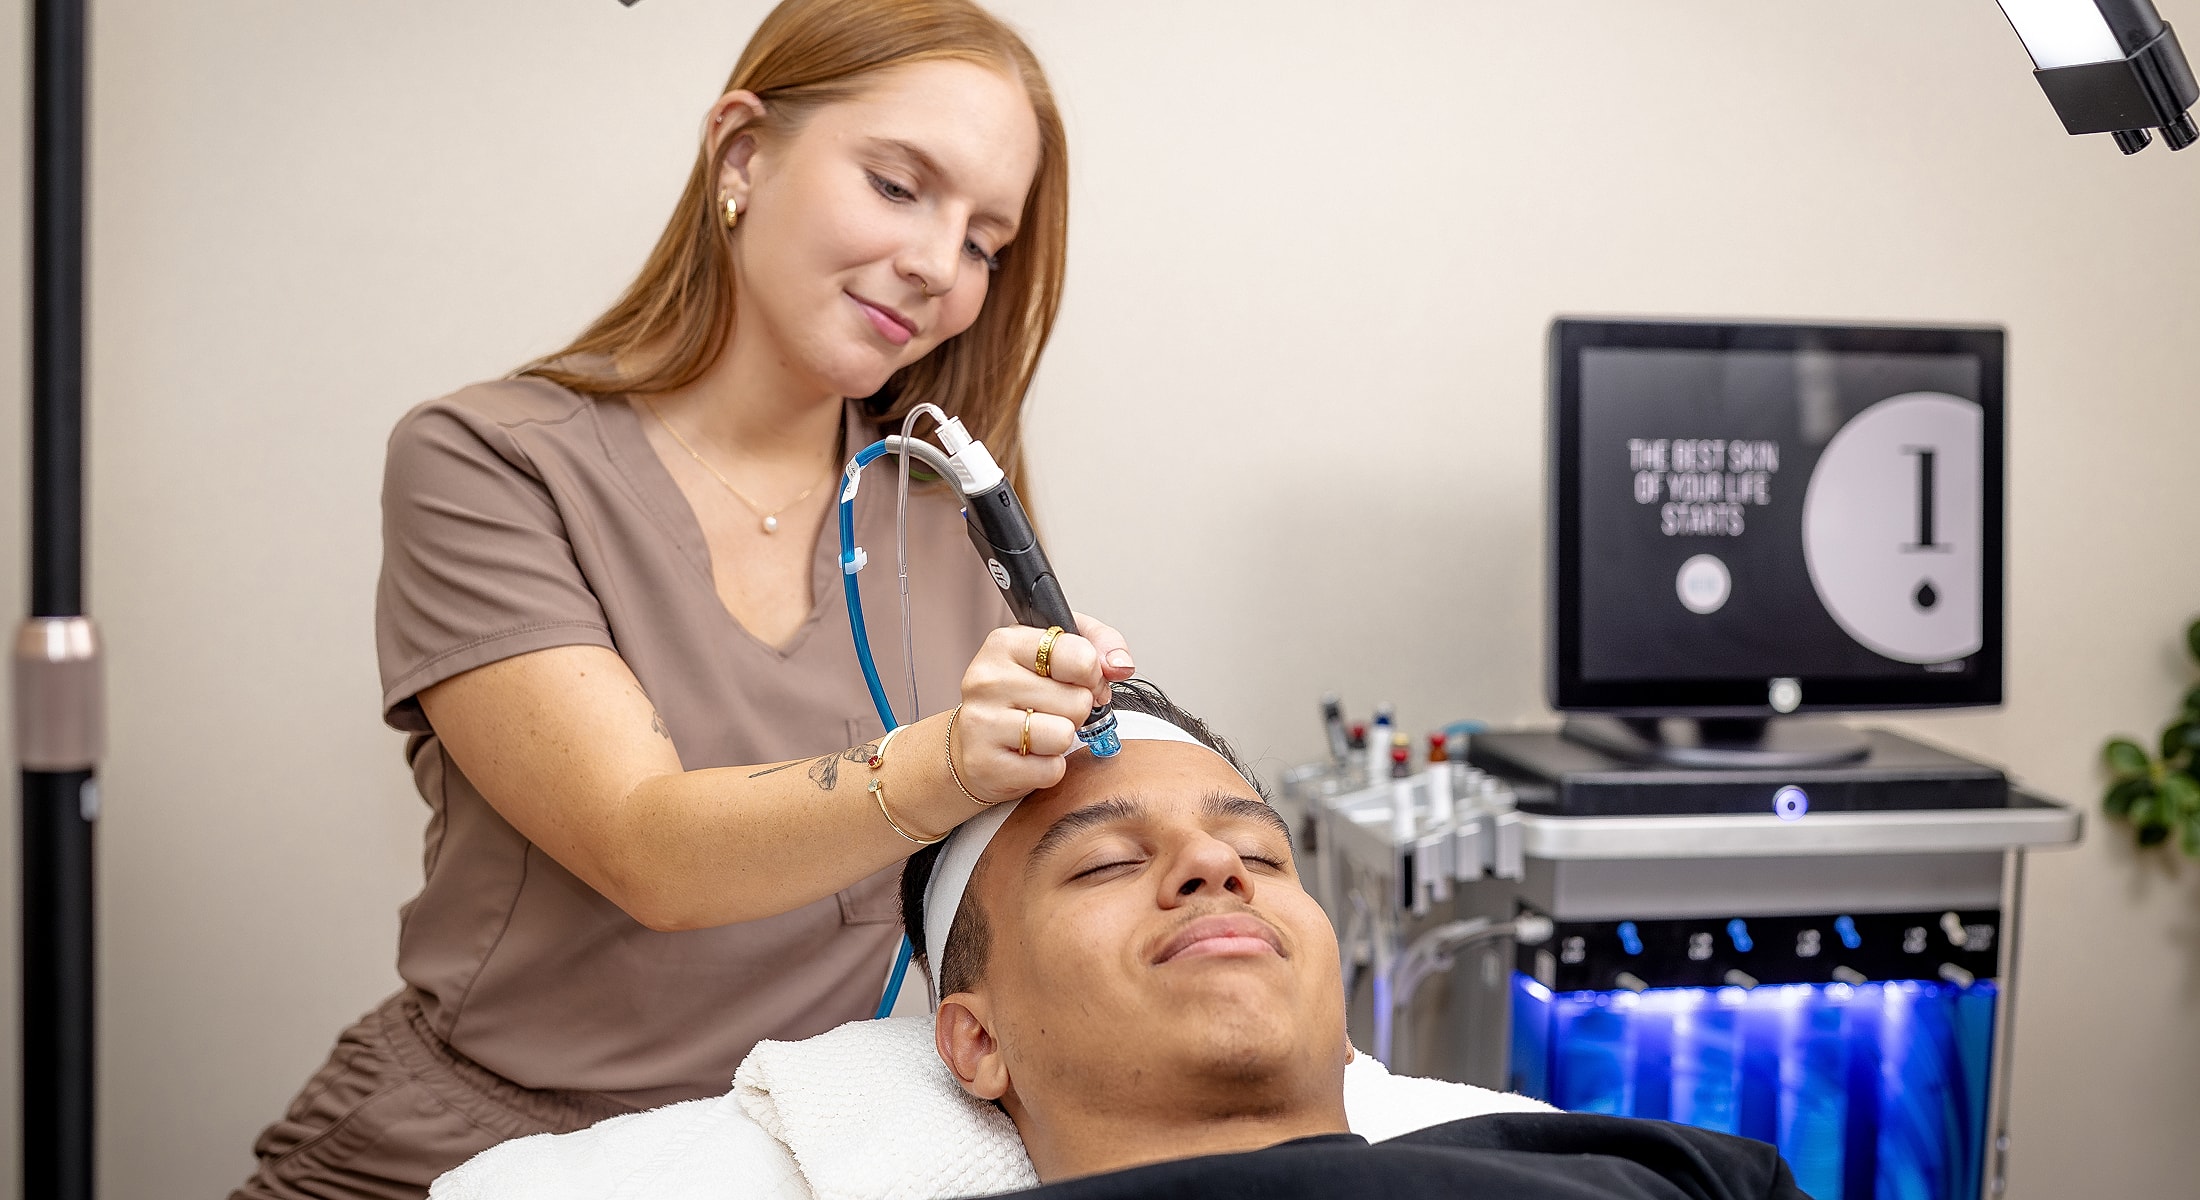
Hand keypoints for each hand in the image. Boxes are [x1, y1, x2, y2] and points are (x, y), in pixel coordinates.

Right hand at [953, 613, 1134, 803]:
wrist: (974, 742)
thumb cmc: (1020, 694)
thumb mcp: (1056, 651)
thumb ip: (1098, 644)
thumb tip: (1121, 665)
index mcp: (1006, 643)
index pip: (1078, 655)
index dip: (1093, 673)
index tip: (1082, 680)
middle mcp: (988, 679)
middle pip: (1077, 700)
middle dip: (1076, 710)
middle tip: (1051, 710)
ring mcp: (981, 722)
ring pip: (1064, 735)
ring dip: (1062, 739)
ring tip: (1038, 731)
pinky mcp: (986, 764)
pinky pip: (1051, 770)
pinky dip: (1049, 767)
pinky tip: (1028, 755)